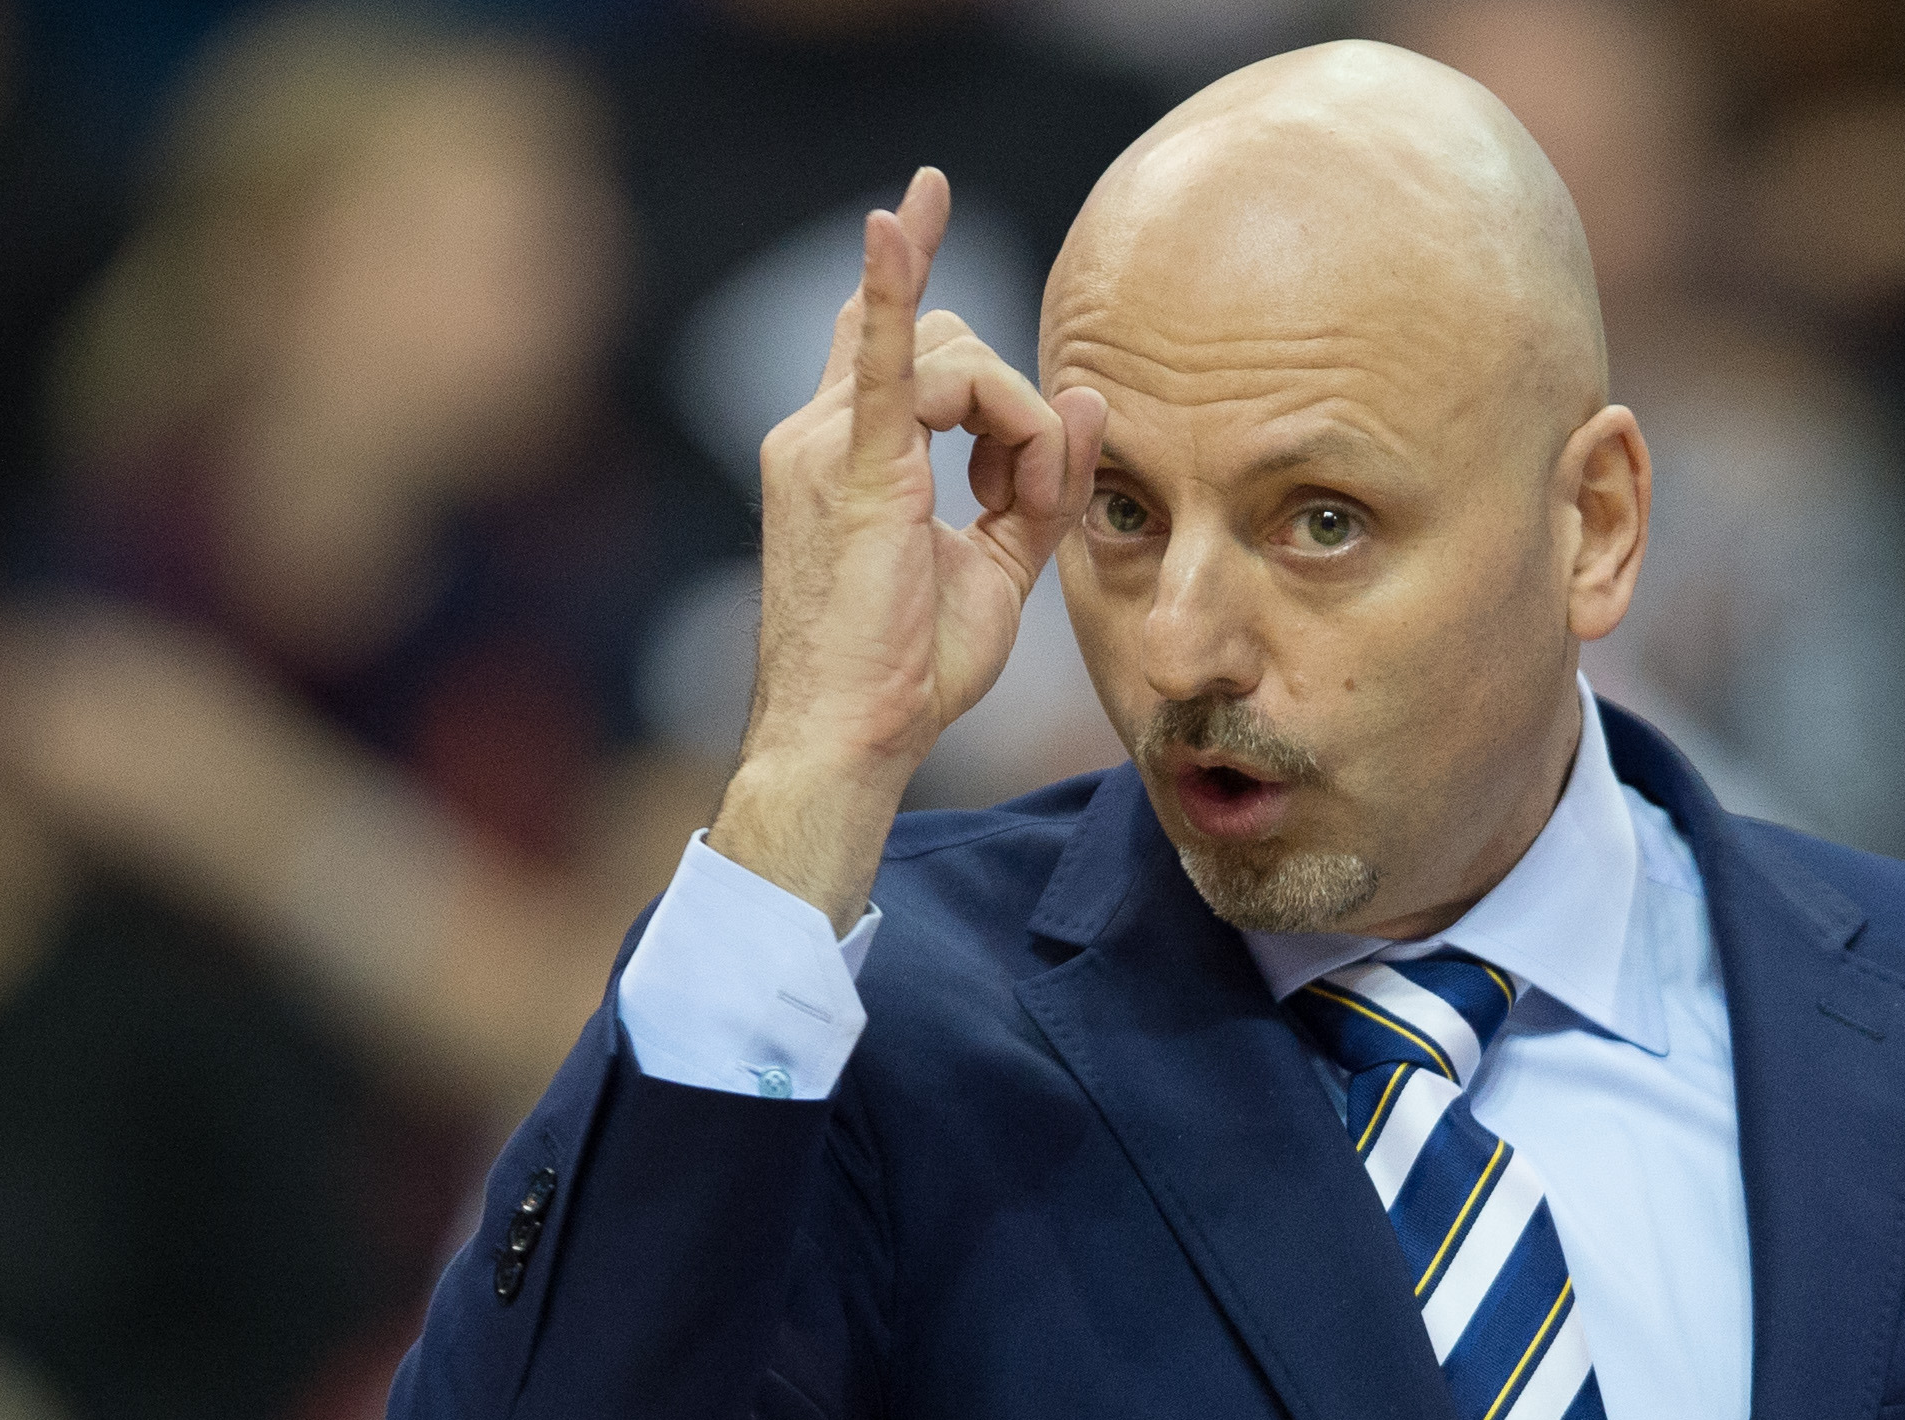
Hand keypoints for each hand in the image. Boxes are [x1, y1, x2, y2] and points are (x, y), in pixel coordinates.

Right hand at [713, 168, 1106, 931]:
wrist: (849, 740)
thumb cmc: (907, 676)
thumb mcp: (995, 570)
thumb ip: (1040, 485)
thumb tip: (1084, 398)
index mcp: (846, 454)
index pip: (899, 344)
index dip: (919, 279)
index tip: (928, 195)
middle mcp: (819, 432)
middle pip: (949, 346)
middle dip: (1014, 405)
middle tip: (1027, 493)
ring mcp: (825, 443)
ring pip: (956, 358)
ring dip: (1018, 422)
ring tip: (1017, 501)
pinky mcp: (852, 467)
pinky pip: (883, 355)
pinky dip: (893, 285)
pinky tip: (903, 216)